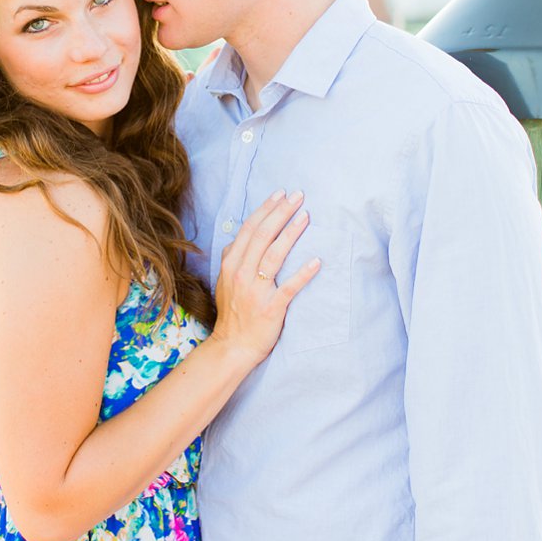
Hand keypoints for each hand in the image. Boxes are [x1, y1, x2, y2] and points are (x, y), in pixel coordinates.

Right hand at [213, 190, 321, 364]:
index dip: (266, 209)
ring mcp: (256, 291)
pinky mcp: (271, 308)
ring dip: (291, 234)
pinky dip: (303, 274)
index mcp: (231, 264)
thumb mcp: (224, 282)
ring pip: (274, 256)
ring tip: (306, 216)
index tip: (281, 194)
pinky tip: (316, 261)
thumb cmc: (233, 313)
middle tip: (298, 195)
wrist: (232, 346)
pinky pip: (289, 287)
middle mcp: (241, 274)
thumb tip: (239, 238)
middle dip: (281, 213)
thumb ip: (232, 259)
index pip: (249, 230)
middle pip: (262, 236)